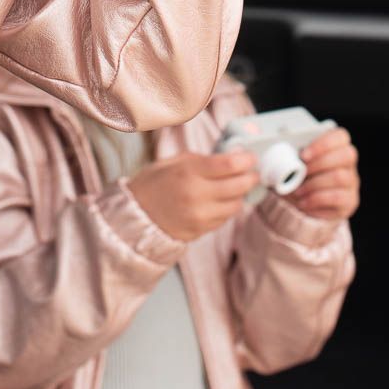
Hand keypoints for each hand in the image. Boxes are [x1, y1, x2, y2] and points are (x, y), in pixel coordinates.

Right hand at [128, 151, 258, 242]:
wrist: (135, 215)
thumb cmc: (154, 183)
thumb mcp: (175, 161)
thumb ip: (203, 160)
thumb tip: (231, 157)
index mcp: (189, 171)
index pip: (229, 164)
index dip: (246, 160)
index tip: (251, 157)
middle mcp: (197, 195)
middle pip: (238, 185)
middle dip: (251, 177)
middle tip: (253, 172)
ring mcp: (200, 216)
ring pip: (235, 205)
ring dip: (240, 195)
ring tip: (238, 186)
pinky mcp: (201, 231)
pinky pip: (225, 219)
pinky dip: (228, 208)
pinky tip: (223, 200)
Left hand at [286, 128, 359, 221]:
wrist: (305, 203)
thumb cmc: (301, 177)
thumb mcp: (296, 164)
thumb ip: (294, 155)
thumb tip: (284, 154)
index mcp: (338, 147)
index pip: (340, 136)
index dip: (322, 143)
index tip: (303, 155)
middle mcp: (349, 163)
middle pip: (346, 154)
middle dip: (319, 163)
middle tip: (301, 172)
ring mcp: (352, 182)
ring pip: (340, 177)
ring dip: (314, 184)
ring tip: (298, 190)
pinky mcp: (350, 201)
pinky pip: (337, 198)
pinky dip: (316, 199)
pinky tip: (303, 202)